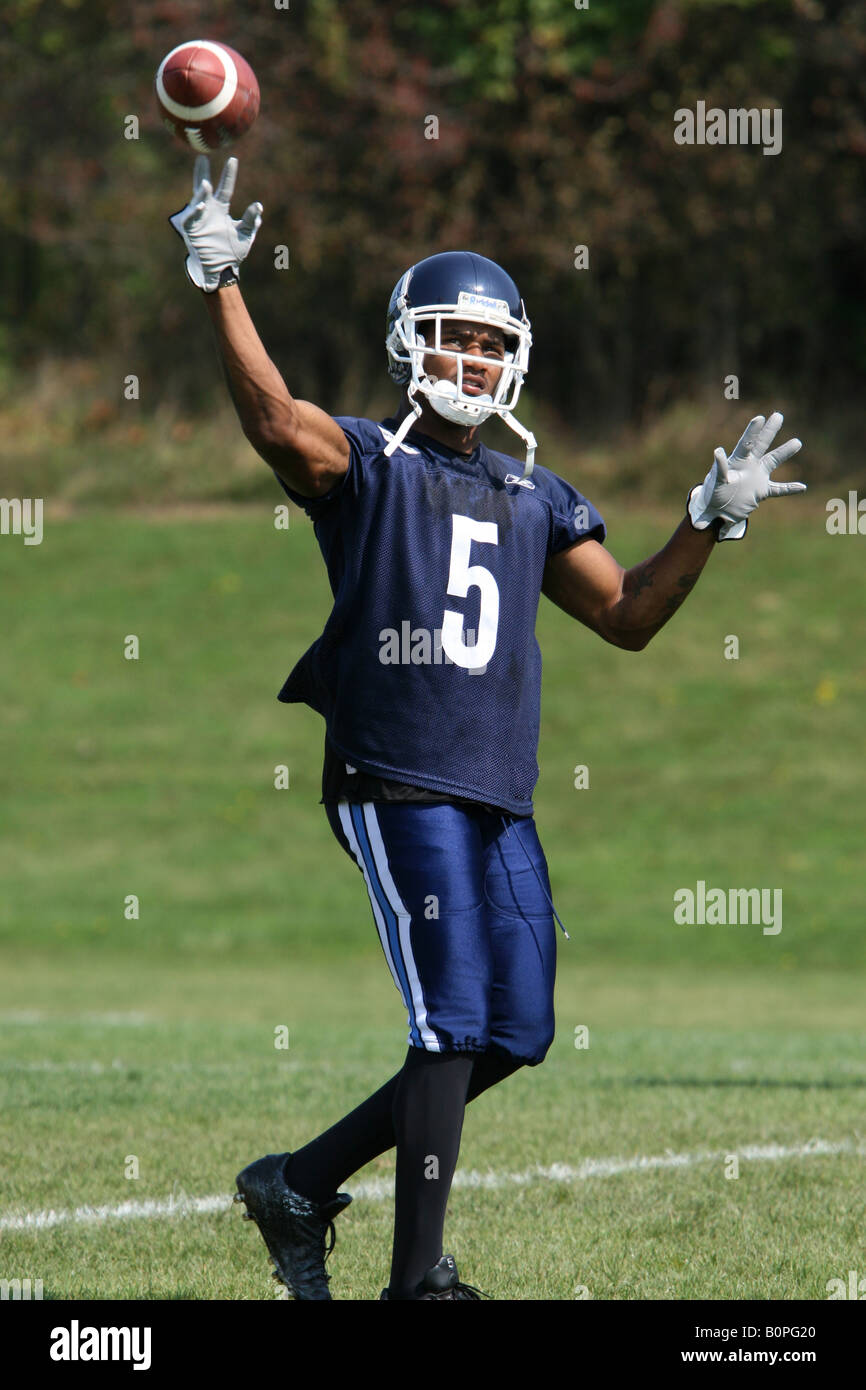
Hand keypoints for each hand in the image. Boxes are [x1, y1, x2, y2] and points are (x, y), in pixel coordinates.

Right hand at [169, 155, 261, 291]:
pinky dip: (195, 212)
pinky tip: (202, 206)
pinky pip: (192, 219)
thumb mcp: (246, 235)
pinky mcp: (191, 231)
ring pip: (197, 201)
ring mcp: (199, 219)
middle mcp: (209, 211)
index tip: (232, 159)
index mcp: (222, 209)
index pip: (226, 188)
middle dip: (203, 173)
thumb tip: (258, 206)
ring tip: (207, 184)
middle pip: (205, 188)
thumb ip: (251, 221)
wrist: (222, 270)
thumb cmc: (232, 252)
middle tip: (202, 157)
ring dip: (201, 193)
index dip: (229, 174)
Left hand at [688, 412, 805, 539]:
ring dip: (784, 452)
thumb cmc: (713, 494)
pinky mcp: (762, 491)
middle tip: (778, 415)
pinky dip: (789, 489)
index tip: (759, 418)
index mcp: (736, 462)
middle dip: (769, 431)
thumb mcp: (716, 482)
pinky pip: (778, 489)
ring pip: (773, 461)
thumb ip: (720, 468)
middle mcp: (748, 465)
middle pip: (760, 445)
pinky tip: (802, 487)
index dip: (752, 431)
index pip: (746, 444)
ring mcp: (756, 477)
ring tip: (797, 442)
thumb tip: (718, 451)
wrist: (718, 511)